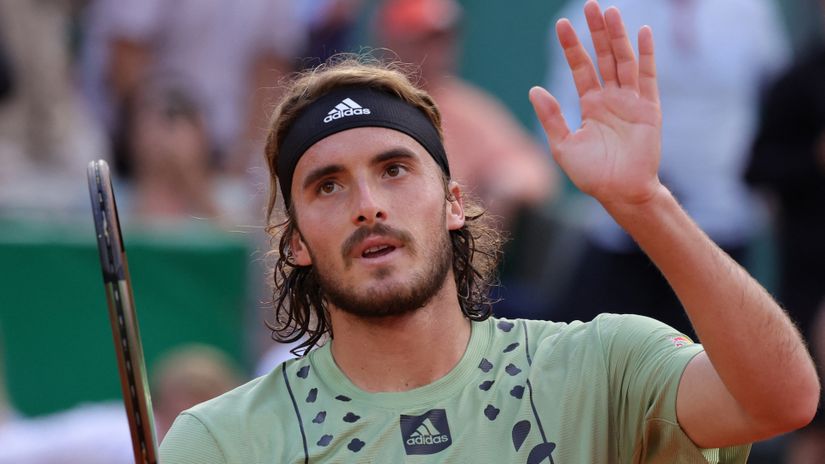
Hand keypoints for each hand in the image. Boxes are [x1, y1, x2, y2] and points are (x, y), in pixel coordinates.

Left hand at [530, 1, 661, 206]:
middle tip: (590, 5)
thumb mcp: (563, 145)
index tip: (562, 25)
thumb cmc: (592, 174)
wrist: (620, 193)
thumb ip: (551, 117)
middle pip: (603, 57)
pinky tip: (643, 33)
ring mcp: (631, 101)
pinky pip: (648, 77)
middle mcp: (611, 98)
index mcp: (590, 104)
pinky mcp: (649, 108)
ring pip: (623, 61)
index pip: (580, 68)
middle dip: (596, 32)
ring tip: (610, 12)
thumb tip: (534, 89)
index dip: (572, 47)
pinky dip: (647, 55)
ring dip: (618, 37)